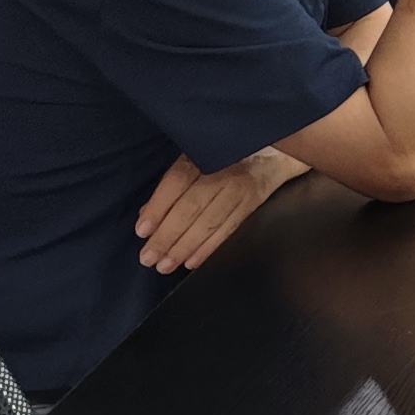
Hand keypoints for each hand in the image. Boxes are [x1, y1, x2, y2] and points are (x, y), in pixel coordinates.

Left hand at [135, 150, 298, 272]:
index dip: (158, 207)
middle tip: (148, 258)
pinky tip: (192, 262)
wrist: (273, 149)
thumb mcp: (195, 155)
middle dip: (168, 235)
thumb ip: (172, 185)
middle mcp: (224, 170)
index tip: (142, 231)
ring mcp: (240, 188)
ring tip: (165, 265)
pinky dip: (209, 248)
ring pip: (209, 222)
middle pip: (192, 206)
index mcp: (204, 153)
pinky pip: (228, 229)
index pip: (177, 182)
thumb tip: (147, 216)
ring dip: (185, 247)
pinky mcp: (252, 203)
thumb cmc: (225, 152)